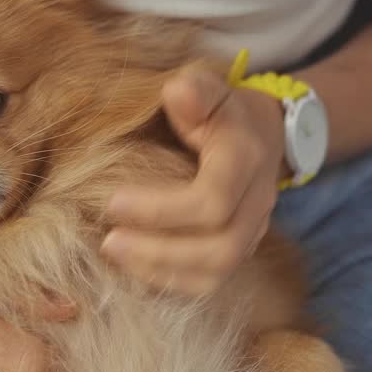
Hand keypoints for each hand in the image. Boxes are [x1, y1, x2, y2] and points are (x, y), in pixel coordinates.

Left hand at [101, 64, 284, 295]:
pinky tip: (134, 269)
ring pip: (217, 273)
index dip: (161, 209)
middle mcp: (256, 203)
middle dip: (160, 252)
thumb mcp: (210, 89)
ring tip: (116, 256)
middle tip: (108, 242)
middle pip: (220, 248)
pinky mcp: (240, 250)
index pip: (213, 200)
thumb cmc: (221, 110)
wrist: (263, 133)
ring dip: (162, 272)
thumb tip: (177, 93)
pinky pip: (211, 283)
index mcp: (245, 160)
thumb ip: (194, 90)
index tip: (112, 202)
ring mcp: (253, 231)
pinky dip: (171, 283)